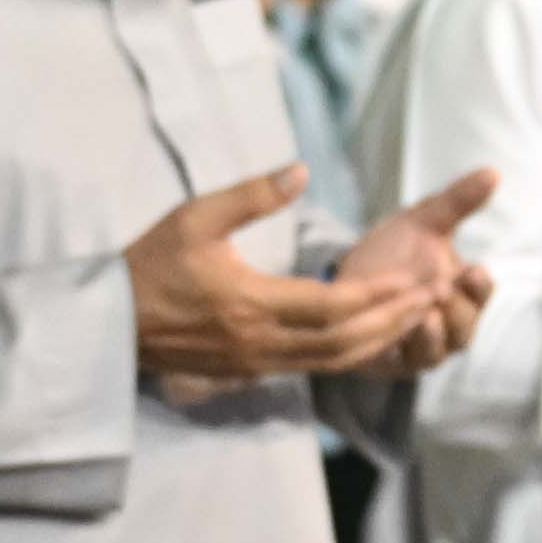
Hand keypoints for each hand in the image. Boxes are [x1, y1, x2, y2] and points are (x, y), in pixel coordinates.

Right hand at [125, 164, 419, 385]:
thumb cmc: (150, 263)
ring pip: (332, 362)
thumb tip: (301, 170)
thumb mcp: (196, 217)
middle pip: (344, 342)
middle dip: (392, 321)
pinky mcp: (249, 372)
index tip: (412, 279)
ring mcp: (255, 363)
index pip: (332, 307)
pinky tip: (370, 338)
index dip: (377, 296)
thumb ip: (252, 196)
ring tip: (413, 318)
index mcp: (251, 303)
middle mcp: (260, 342)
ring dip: (377, 342)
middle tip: (431, 300)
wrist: (110, 323)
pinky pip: (311, 368)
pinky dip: (348, 355)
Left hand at [335, 167, 501, 373]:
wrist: (345, 277)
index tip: (474, 271)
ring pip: (438, 349)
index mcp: (463, 294)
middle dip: (456, 310)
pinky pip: (403, 362)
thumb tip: (493, 172)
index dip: (480, 286)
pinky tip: (397, 332)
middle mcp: (449, 326)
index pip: (482, 294)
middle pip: (465, 326)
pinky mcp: (393, 363)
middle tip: (443, 291)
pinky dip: (403, 349)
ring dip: (433, 334)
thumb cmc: (394, 251)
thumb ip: (457, 202)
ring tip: (426, 314)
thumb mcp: (423, 222)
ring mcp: (422, 348)